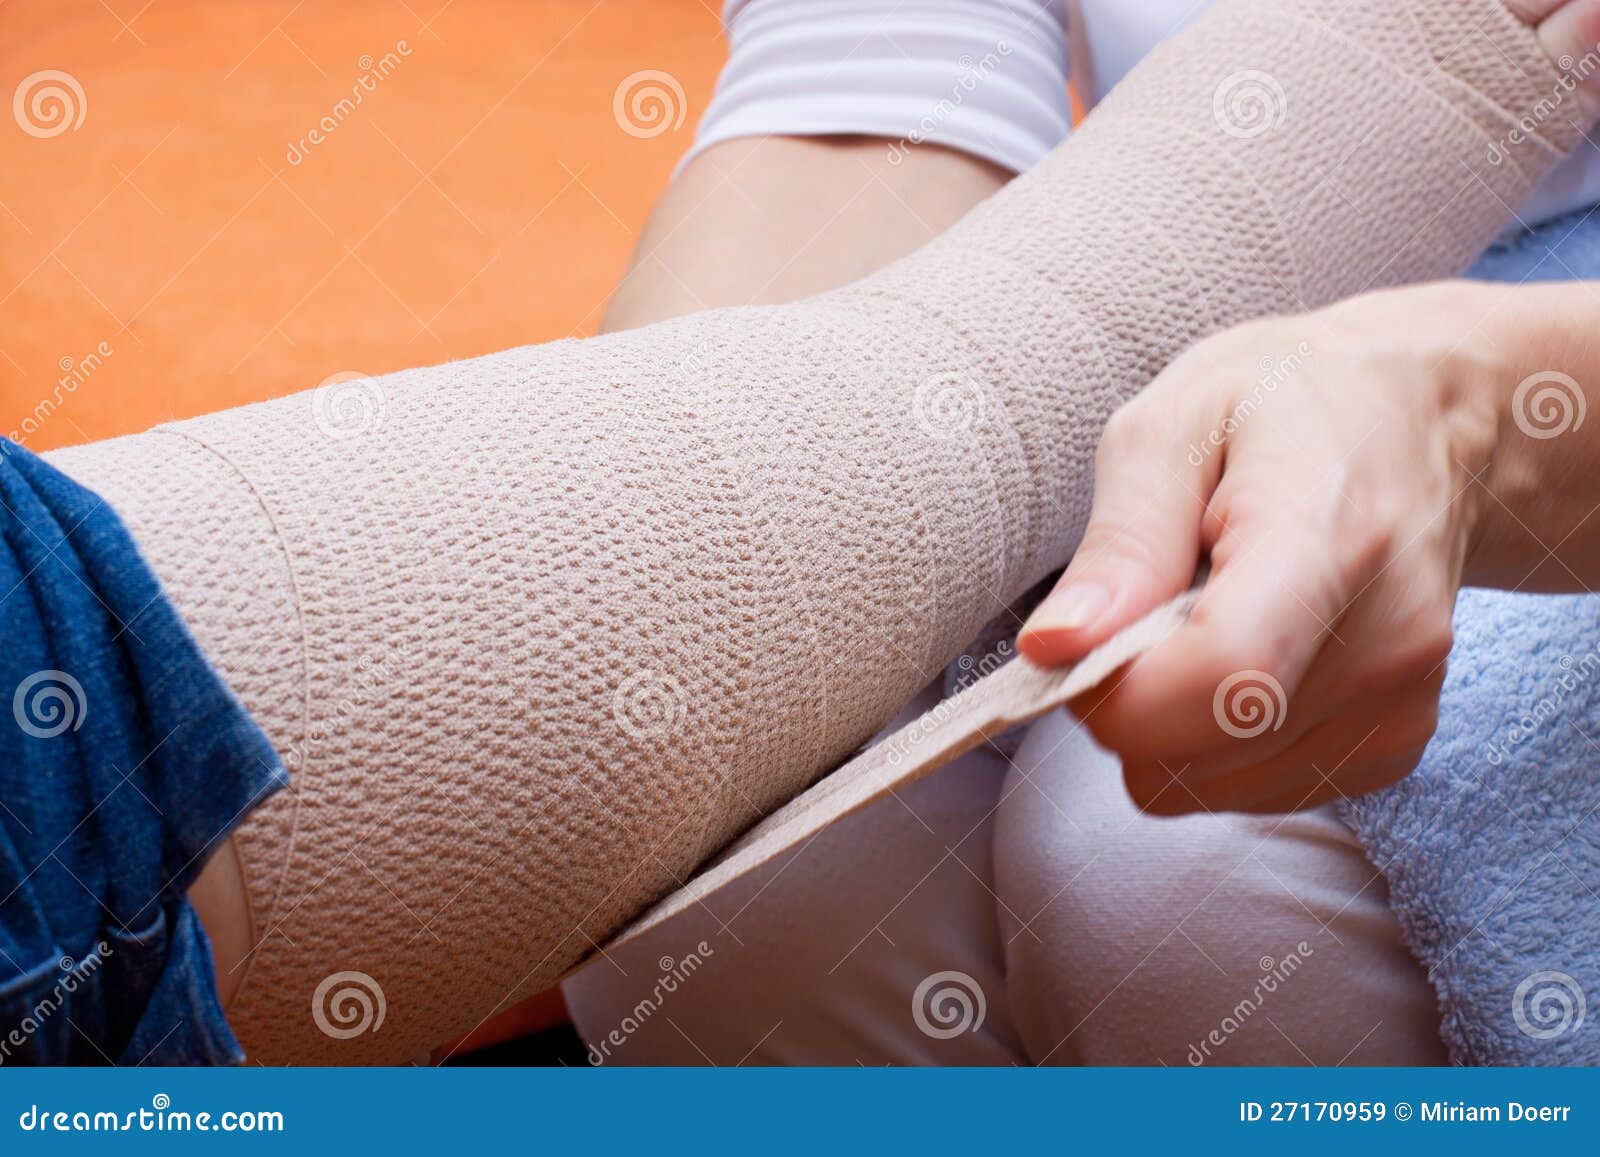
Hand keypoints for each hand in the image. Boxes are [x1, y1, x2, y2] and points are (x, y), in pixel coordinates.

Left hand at [1018, 281, 1591, 814]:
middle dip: (1128, 700)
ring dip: (1172, 721)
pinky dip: (1219, 740)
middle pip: (1197, 754)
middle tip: (1145, 604)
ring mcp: (1397, 704)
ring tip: (1205, 617)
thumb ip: (1118, 546)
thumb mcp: (1172, 428)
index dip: (1115, 695)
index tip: (1081, 641)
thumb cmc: (1285, 406)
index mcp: (1326, 540)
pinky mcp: (1391, 745)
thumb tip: (1051, 649)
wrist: (1421, 420)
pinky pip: (1249, 792)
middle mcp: (1384, 641)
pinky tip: (1246, 652)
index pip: (1221, 683)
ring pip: (1208, 788)